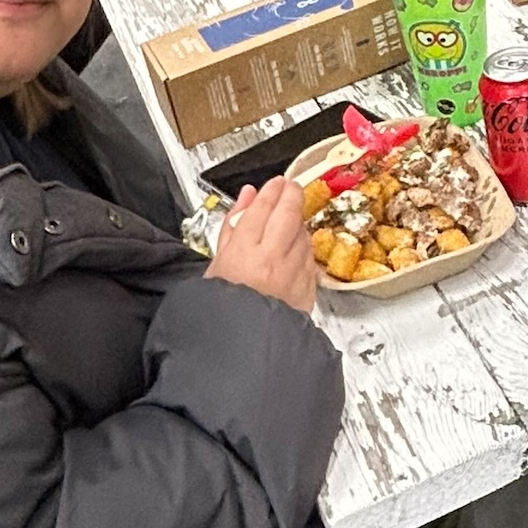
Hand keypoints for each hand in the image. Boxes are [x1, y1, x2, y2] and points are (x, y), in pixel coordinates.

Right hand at [204, 178, 319, 313]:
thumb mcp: (217, 262)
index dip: (270, 191)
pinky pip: (309, 257)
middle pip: (288, 213)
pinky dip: (304, 247)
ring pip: (302, 233)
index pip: (262, 208)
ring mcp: (293, 272)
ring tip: (289, 220)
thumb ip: (232, 225)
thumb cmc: (224, 306)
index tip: (274, 184)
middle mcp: (271, 258)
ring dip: (298, 222)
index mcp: (243, 251)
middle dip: (291, 194)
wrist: (244, 343)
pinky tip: (295, 247)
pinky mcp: (307, 287)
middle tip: (290, 187)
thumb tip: (247, 197)